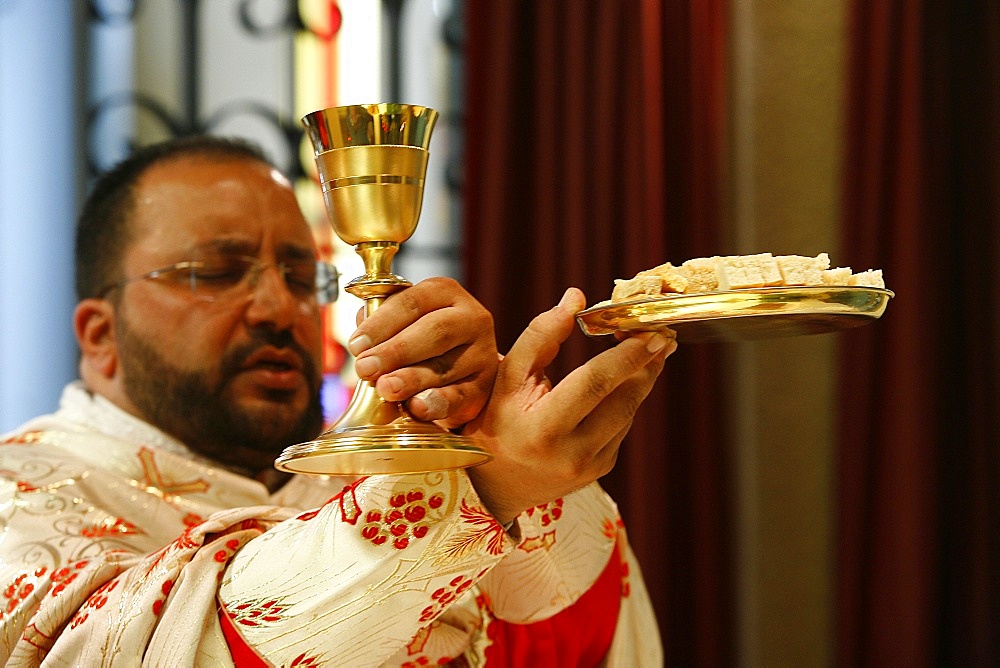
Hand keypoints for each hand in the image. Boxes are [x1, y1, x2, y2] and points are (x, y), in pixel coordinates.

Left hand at [347, 277, 498, 429]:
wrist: (456, 373)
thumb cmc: (421, 341)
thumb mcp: (403, 323)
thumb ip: (380, 324)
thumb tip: (361, 339)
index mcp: (446, 293)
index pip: (412, 302)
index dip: (381, 323)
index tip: (357, 345)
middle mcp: (471, 318)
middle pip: (435, 331)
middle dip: (396, 350)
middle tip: (366, 368)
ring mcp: (482, 353)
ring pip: (445, 365)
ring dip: (412, 378)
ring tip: (386, 387)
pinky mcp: (483, 387)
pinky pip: (460, 395)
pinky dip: (437, 402)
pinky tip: (417, 406)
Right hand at [463, 288, 676, 524]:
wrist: (494, 484)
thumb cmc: (496, 418)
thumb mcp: (507, 375)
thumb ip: (540, 334)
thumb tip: (576, 298)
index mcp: (543, 430)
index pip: (595, 384)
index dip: (627, 356)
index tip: (650, 332)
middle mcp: (572, 454)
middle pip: (624, 400)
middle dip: (646, 364)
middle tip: (659, 334)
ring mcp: (591, 466)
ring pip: (629, 411)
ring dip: (640, 378)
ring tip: (647, 349)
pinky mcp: (602, 469)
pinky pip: (623, 425)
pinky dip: (625, 399)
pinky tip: (623, 380)